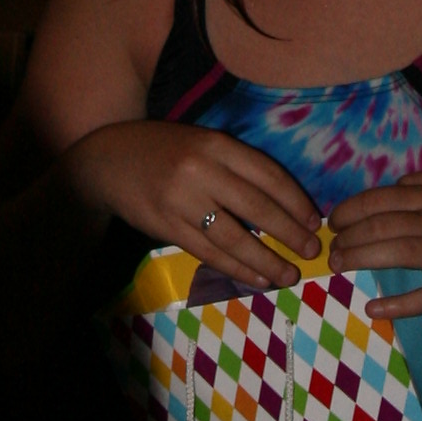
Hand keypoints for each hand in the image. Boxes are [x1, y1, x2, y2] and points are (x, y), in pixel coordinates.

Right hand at [58, 119, 323, 272]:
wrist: (107, 161)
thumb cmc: (163, 150)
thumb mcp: (201, 143)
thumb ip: (235, 165)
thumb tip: (282, 203)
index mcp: (216, 144)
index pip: (268, 175)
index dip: (295, 201)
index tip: (314, 221)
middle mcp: (202, 170)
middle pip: (257, 207)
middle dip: (289, 233)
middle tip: (311, 251)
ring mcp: (183, 201)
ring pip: (235, 236)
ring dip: (266, 260)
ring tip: (288, 275)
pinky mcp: (167, 226)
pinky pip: (209, 252)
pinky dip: (236, 268)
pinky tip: (256, 278)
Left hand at [326, 169, 421, 318]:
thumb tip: (396, 183)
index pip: (384, 198)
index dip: (352, 209)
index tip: (333, 221)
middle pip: (384, 225)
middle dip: (349, 235)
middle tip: (329, 249)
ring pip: (398, 253)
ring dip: (362, 259)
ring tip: (338, 267)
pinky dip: (398, 304)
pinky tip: (373, 309)